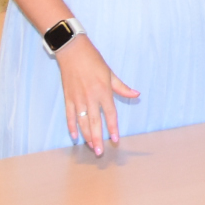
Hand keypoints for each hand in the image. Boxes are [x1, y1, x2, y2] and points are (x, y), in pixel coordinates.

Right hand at [56, 36, 138, 154]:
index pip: (110, 114)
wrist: (73, 52)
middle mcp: (91, 98)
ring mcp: (78, 99)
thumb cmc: (94, 61)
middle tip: (100, 152)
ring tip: (90, 147)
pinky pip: (69, 116)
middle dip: (98, 139)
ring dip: (86, 136)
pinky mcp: (68, 98)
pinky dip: (72, 127)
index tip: (115, 139)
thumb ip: (122, 87)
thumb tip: (136, 95)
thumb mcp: (110, 73)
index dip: (113, 128)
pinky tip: (75, 137)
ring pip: (82, 122)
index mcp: (103, 91)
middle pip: (95, 122)